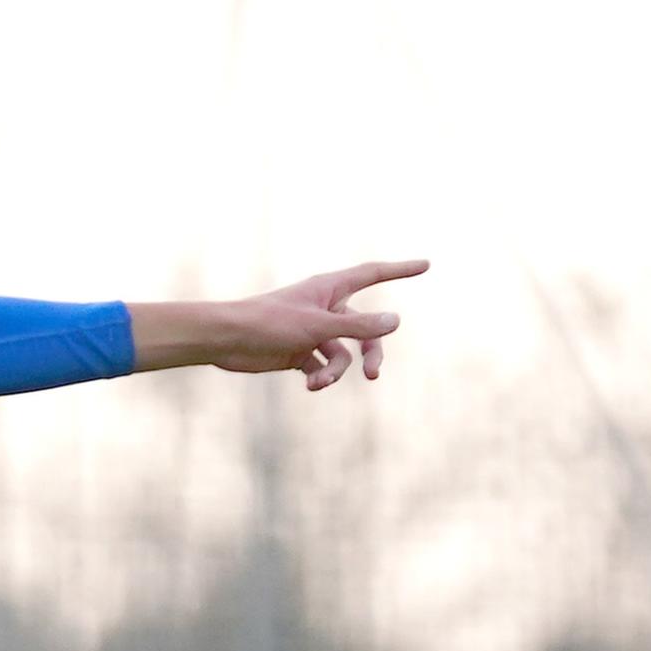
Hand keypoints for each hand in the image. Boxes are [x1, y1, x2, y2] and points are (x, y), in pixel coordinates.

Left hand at [141, 259, 427, 389]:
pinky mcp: (298, 353)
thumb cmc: (268, 323)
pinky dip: (321, 378)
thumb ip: (358, 326)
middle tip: (373, 374)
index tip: (426, 264)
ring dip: (336, 372)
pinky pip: (323, 368)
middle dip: (371, 352)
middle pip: (364, 329)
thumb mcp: (319, 326)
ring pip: (342, 355)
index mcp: (329, 289)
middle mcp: (324, 308)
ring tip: (319, 383)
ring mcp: (312, 332)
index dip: (400, 269)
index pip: (373, 274)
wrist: (225, 340)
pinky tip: (311, 386)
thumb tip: (395, 321)